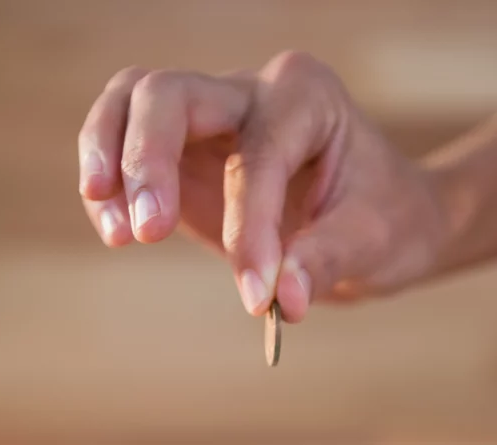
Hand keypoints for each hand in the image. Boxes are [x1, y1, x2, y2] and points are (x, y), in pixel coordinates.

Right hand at [78, 52, 443, 322]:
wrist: (383, 221)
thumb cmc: (386, 221)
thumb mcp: (373, 242)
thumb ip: (326, 262)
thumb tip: (282, 299)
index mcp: (305, 97)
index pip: (257, 154)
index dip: (249, 228)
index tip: (257, 298)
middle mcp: (251, 92)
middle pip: (169, 95)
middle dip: (148, 160)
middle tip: (145, 235)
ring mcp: (212, 118)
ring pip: (132, 102)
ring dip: (109, 159)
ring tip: (117, 231)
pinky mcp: (186, 157)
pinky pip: (127, 150)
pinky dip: (112, 189)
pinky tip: (117, 232)